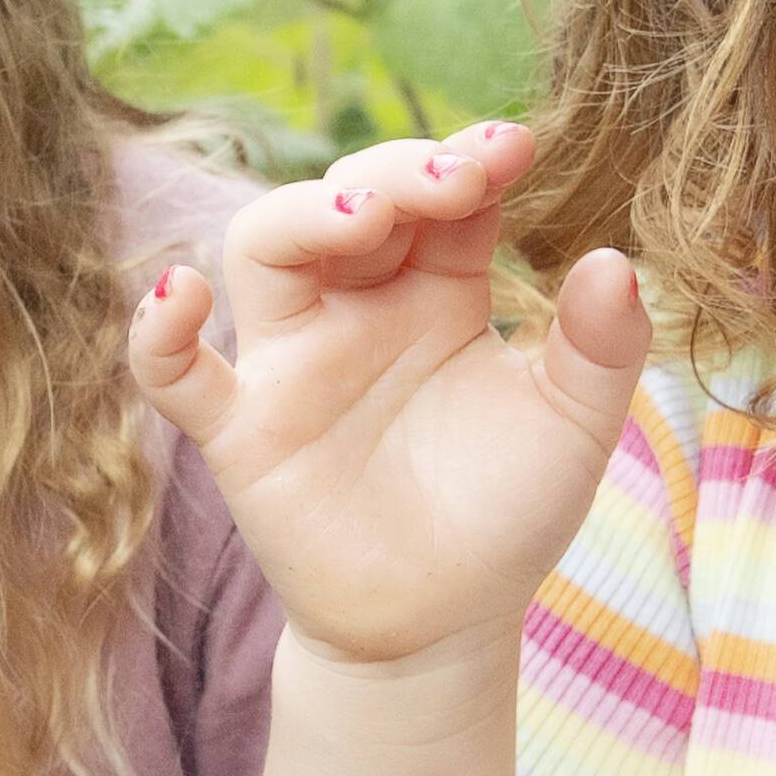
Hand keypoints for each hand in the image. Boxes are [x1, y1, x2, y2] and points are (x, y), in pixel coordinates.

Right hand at [129, 123, 649, 670]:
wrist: (444, 628)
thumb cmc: (505, 515)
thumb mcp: (575, 426)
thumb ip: (602, 347)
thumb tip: (616, 260)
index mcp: (436, 293)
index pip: (438, 198)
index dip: (467, 161)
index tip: (512, 147)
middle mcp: (357, 311)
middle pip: (345, 198)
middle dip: (394, 172)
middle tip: (452, 182)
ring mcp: (293, 366)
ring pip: (262, 250)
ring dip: (300, 215)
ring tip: (360, 217)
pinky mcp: (243, 432)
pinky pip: (178, 374)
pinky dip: (159, 332)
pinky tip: (181, 294)